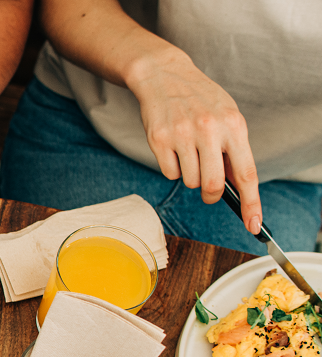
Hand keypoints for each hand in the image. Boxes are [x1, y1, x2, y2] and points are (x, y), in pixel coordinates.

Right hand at [129, 50, 261, 232]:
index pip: (246, 173)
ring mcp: (182, 135)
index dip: (251, 203)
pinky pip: (169, 173)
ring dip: (189, 175)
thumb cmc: (199, 99)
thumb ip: (233, 148)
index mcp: (233, 125)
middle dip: (211, 194)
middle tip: (208, 189)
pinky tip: (172, 148)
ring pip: (189, 181)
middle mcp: (209, 130)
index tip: (254, 224)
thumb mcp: (226, 116)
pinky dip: (171, 167)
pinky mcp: (159, 140)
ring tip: (188, 152)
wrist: (164, 75)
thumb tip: (235, 185)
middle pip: (212, 185)